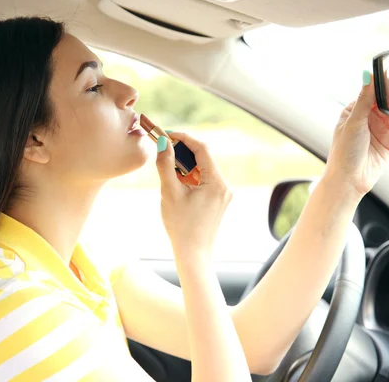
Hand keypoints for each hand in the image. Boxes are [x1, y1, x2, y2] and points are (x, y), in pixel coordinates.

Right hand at [155, 132, 231, 255]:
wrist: (192, 254)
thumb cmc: (181, 226)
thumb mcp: (170, 192)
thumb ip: (166, 165)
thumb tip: (163, 142)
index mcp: (217, 183)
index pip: (202, 149)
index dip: (184, 138)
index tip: (167, 134)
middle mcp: (224, 186)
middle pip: (203, 158)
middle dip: (183, 152)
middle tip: (164, 149)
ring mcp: (222, 194)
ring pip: (202, 169)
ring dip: (184, 165)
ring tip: (167, 169)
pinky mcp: (217, 201)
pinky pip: (203, 181)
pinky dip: (189, 177)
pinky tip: (175, 183)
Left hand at [324, 71, 388, 197]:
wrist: (349, 180)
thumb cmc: (344, 152)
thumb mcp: (354, 122)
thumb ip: (364, 99)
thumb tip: (367, 75)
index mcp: (354, 112)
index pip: (372, 94)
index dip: (383, 89)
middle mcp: (367, 120)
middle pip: (387, 104)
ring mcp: (379, 132)